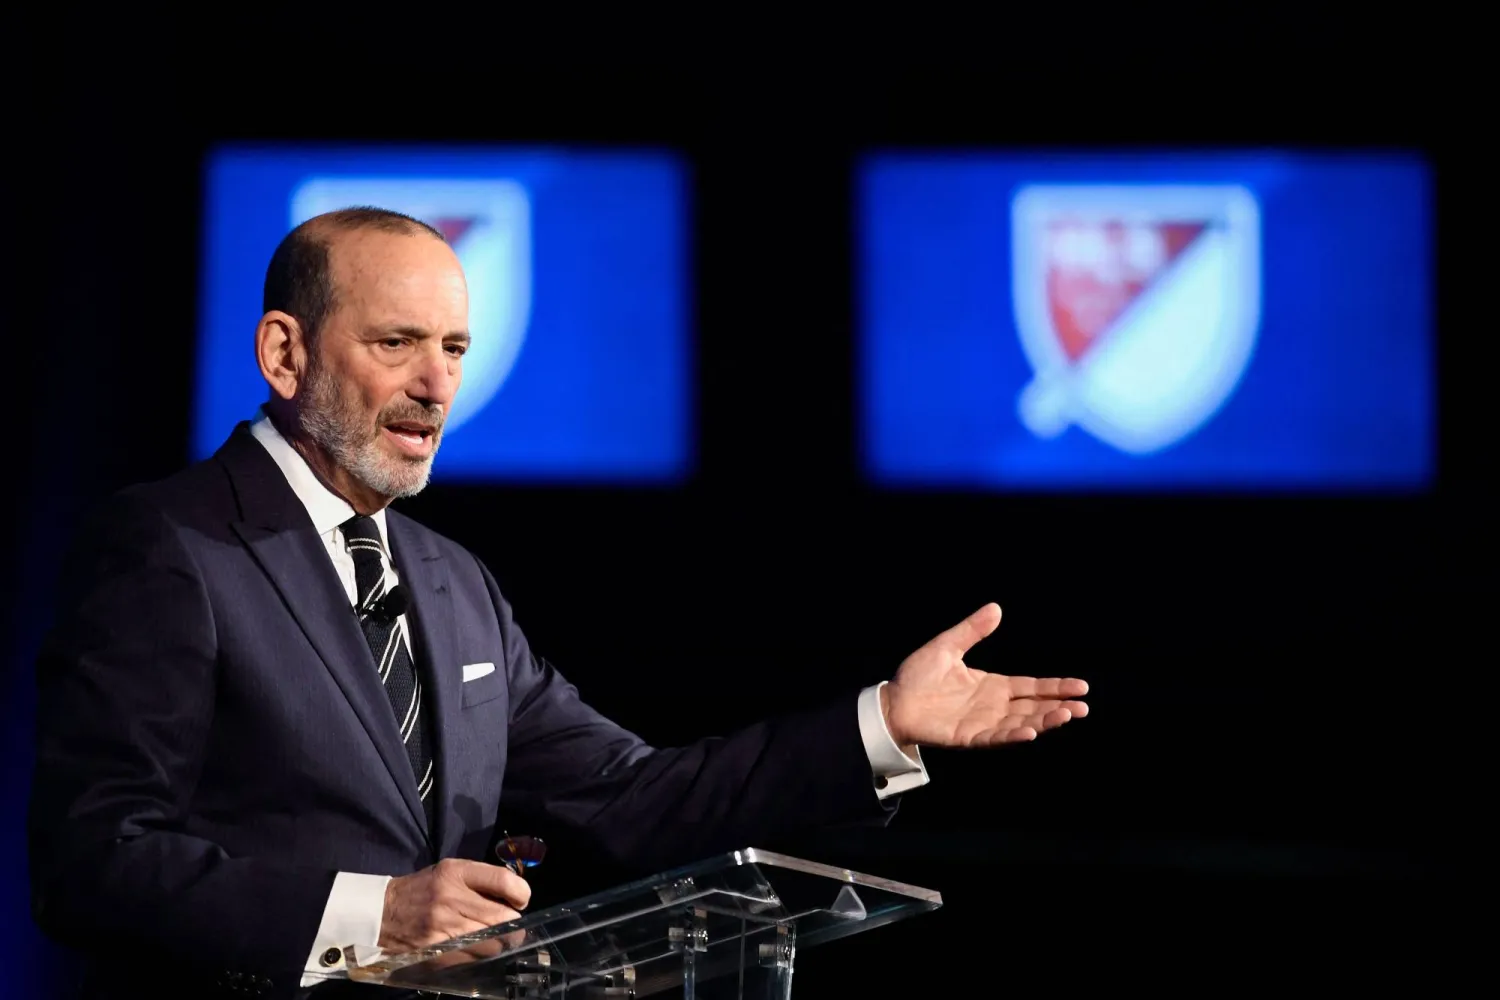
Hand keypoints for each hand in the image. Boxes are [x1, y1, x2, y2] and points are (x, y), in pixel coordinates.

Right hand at [380, 858, 531, 953]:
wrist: (381, 912)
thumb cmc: (423, 889)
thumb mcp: (449, 871)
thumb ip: (480, 879)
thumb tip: (515, 895)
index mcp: (456, 872)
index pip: (504, 880)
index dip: (521, 894)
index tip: (520, 901)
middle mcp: (451, 897)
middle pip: (502, 916)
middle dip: (512, 922)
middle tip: (508, 924)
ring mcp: (443, 926)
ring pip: (491, 941)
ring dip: (499, 941)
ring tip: (495, 937)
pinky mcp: (436, 950)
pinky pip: (473, 957)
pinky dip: (481, 955)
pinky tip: (477, 948)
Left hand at [883, 603, 1088, 747]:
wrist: (892, 701)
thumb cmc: (917, 676)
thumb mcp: (947, 646)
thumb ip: (972, 630)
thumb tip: (996, 607)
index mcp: (992, 686)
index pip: (1031, 687)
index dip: (1056, 687)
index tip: (1081, 686)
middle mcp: (993, 707)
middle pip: (1033, 708)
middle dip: (1059, 708)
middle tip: (1084, 708)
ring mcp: (983, 723)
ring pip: (1021, 724)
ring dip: (1044, 722)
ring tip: (1066, 716)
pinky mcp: (969, 737)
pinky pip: (995, 738)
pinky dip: (1013, 736)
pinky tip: (1031, 733)